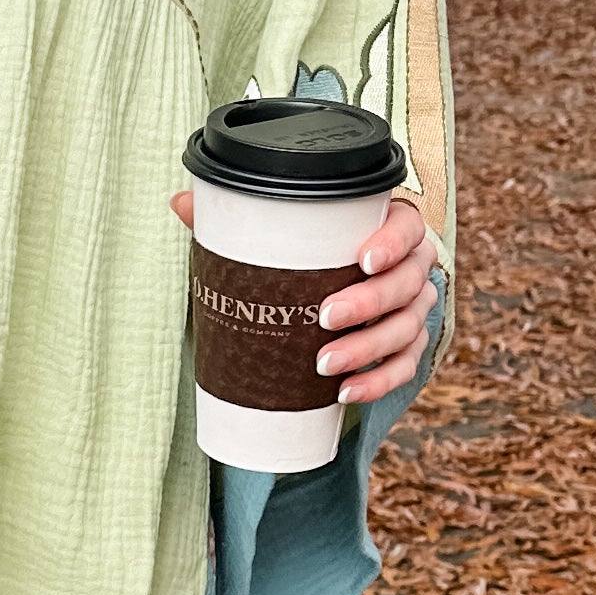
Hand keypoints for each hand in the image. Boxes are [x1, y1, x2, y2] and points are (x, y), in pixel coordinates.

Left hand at [169, 187, 439, 403]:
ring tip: (324, 366)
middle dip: (368, 303)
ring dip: (367, 349)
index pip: (407, 227)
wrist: (341, 289)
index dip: (392, 243)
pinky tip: (347, 392)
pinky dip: (378, 382)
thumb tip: (181, 202)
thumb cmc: (316, 253)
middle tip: (325, 317)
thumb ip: (242, 216)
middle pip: (406, 283)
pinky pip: (404, 367)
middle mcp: (411, 268)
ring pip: (406, 328)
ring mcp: (414, 309)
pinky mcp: (408, 347)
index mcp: (391, 228)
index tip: (362, 259)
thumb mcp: (285, 233)